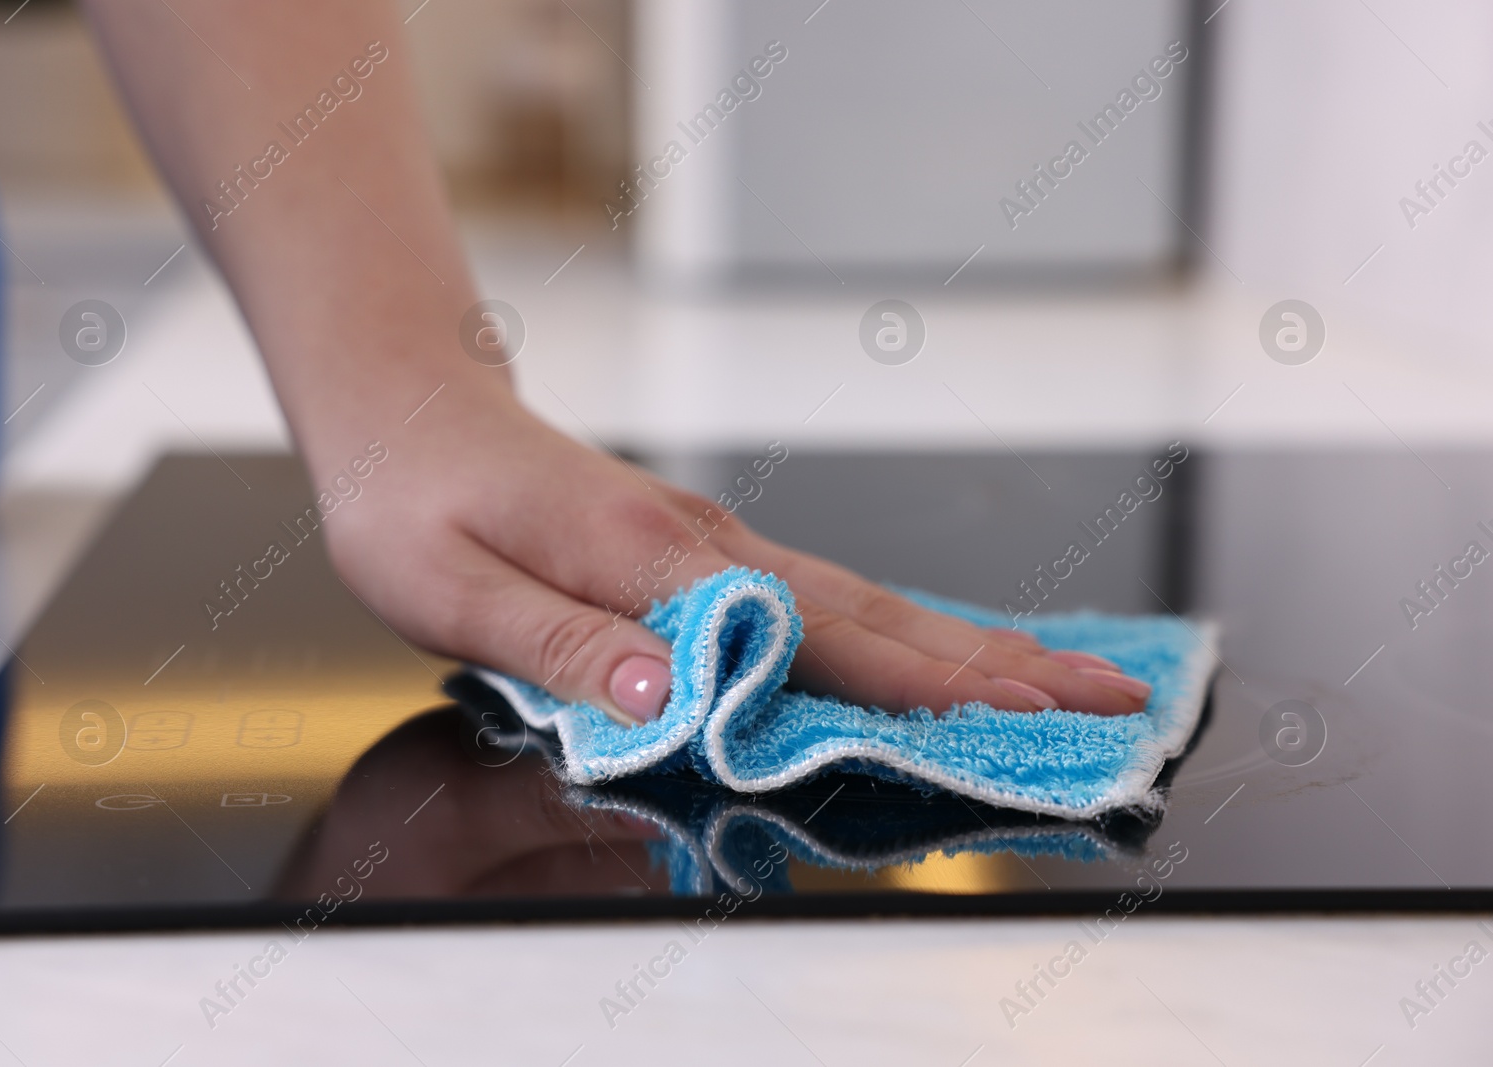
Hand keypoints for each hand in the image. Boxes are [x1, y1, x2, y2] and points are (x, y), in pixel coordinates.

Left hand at [322, 385, 1149, 724]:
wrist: (406, 406)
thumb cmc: (415, 502)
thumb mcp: (451, 589)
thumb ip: (562, 646)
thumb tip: (676, 694)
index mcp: (655, 563)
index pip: (816, 635)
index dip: (924, 684)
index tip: (1023, 716)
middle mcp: (710, 545)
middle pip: (877, 612)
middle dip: (996, 663)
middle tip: (1107, 693)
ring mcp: (717, 541)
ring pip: (865, 599)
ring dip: (969, 643)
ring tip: (1061, 674)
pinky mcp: (706, 547)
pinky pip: (824, 595)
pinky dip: (901, 628)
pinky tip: (939, 648)